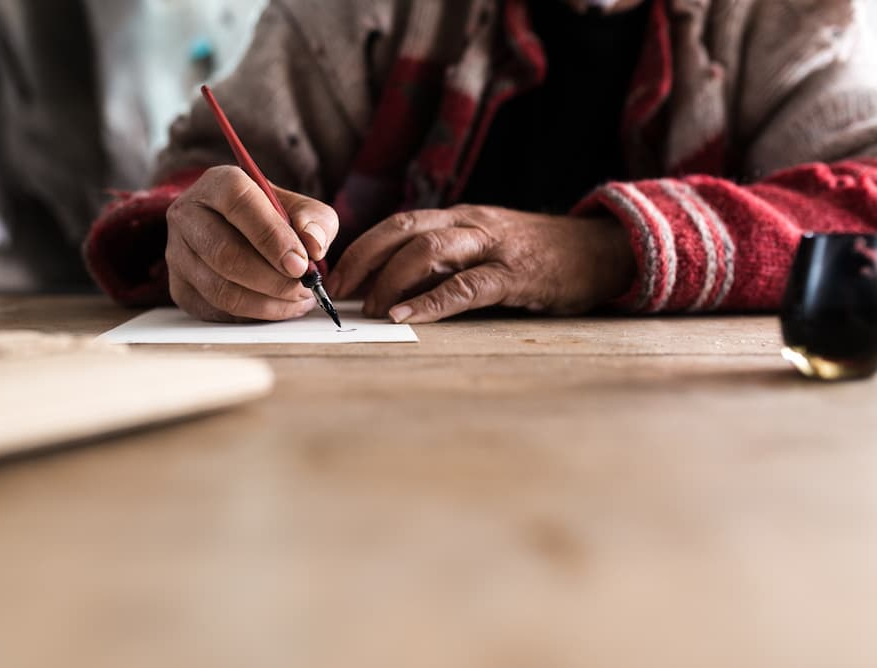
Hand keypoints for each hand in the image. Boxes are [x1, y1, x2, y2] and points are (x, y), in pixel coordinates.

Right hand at [166, 166, 337, 320]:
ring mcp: (177, 253)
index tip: (301, 263)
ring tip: (298, 300)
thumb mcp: (300, 208)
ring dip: (267, 303)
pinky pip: (216, 310)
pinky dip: (253, 315)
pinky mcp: (179, 287)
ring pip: (220, 289)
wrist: (238, 231)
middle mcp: (188, 215)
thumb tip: (314, 246)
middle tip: (304, 288)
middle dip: (273, 279)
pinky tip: (277, 307)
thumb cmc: (271, 218)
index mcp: (217, 184)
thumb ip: (315, 221)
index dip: (272, 236)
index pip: (239, 202)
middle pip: (226, 254)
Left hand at [327, 205, 634, 322]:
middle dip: (363, 260)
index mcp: (458, 217)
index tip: (336, 277)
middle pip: (402, 230)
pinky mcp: (515, 274)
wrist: (601, 250)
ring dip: (391, 280)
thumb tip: (392, 288)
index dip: (361, 248)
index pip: (397, 223)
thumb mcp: (484, 248)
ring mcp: (493, 246)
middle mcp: (469, 223)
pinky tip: (407, 315)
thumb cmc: (535, 256)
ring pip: (428, 250)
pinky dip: (431, 302)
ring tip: (370, 309)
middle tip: (340, 294)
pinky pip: (466, 286)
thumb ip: (445, 262)